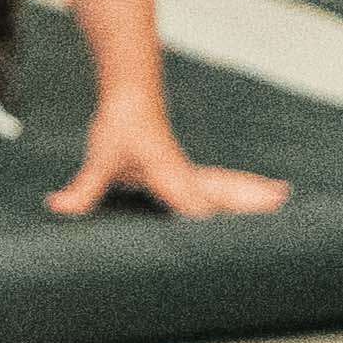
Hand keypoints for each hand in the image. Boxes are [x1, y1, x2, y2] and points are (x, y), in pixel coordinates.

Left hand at [51, 106, 293, 224]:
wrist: (131, 93)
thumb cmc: (120, 125)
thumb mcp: (99, 159)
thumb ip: (84, 188)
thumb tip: (58, 206)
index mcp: (171, 176)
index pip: (196, 209)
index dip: (211, 228)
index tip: (232, 249)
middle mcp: (187, 176)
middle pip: (226, 194)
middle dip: (251, 205)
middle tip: (284, 210)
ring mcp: (191, 173)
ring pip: (229, 186)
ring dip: (254, 195)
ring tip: (285, 200)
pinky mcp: (188, 171)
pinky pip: (222, 185)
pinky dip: (242, 191)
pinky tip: (261, 195)